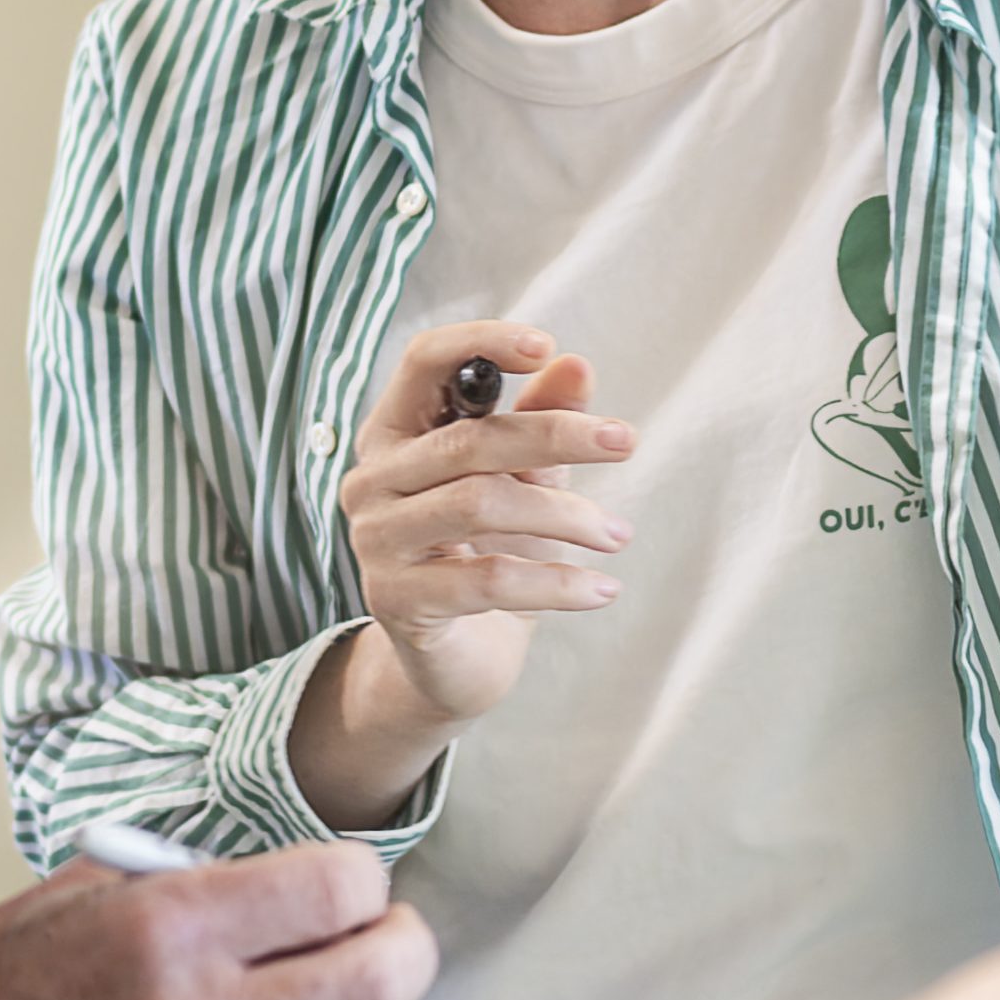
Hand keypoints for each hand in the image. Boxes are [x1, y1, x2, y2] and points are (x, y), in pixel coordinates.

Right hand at [0, 839, 429, 999]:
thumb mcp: (82, 894)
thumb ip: (193, 884)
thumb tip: (294, 884)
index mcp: (167, 927)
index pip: (338, 890)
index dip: (363, 880)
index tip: (353, 884)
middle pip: (378, 981)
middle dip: (405, 948)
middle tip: (392, 938)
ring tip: (328, 997)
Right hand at [287, 322, 635, 827]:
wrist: (457, 657)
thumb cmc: (487, 550)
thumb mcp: (522, 478)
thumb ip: (540, 420)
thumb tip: (577, 365)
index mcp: (394, 432)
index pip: (423, 362)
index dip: (479, 342)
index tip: (545, 344)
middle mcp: (372, 479)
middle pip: (468, 440)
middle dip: (557, 436)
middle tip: (627, 442)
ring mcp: (376, 540)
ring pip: (480, 504)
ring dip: (565, 517)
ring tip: (616, 535)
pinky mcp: (395, 599)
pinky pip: (488, 579)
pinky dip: (556, 582)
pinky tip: (601, 590)